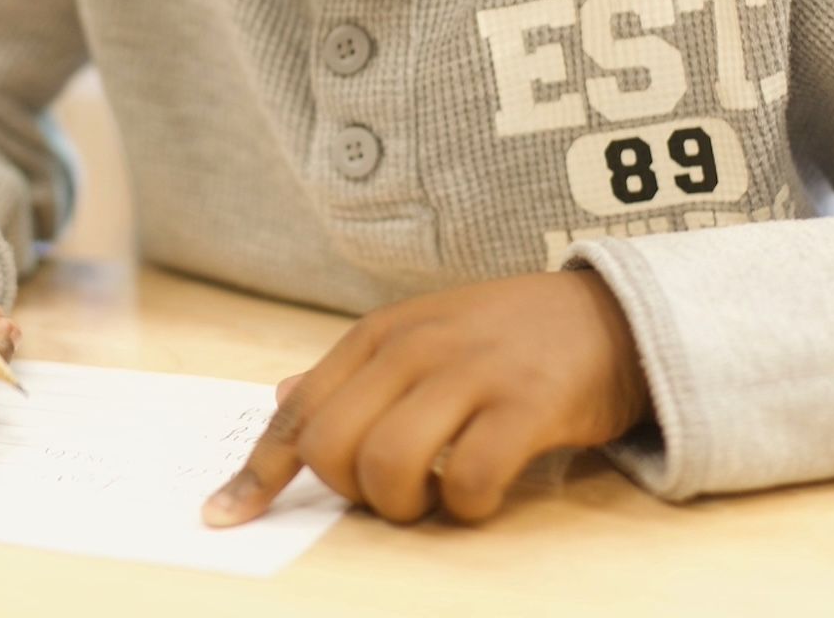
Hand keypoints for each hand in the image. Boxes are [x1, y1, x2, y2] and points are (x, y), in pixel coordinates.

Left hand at [204, 270, 649, 525]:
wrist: (610, 315)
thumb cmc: (505, 337)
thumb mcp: (420, 335)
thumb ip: (351, 373)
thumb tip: (280, 399)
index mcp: (379, 336)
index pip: (299, 412)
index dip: (257, 473)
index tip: (222, 518)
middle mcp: (415, 348)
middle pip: (332, 447)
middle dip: (349, 492)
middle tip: (391, 492)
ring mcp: (471, 373)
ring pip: (388, 465)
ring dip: (404, 505)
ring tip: (434, 497)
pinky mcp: (526, 404)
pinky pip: (470, 480)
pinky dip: (467, 507)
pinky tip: (480, 495)